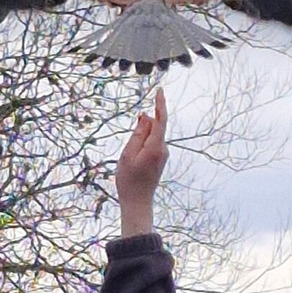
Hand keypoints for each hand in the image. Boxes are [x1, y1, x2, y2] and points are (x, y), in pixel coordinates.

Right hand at [116, 88, 167, 236]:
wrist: (137, 202)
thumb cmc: (129, 180)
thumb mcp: (128, 154)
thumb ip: (138, 134)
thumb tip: (146, 117)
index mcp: (156, 147)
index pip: (160, 120)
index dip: (160, 104)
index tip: (159, 90)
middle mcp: (163, 149)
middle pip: (153, 128)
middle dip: (141, 129)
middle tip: (129, 150)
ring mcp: (163, 155)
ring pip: (151, 137)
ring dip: (139, 140)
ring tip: (130, 161)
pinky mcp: (160, 159)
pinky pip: (151, 144)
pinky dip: (141, 145)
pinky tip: (134, 161)